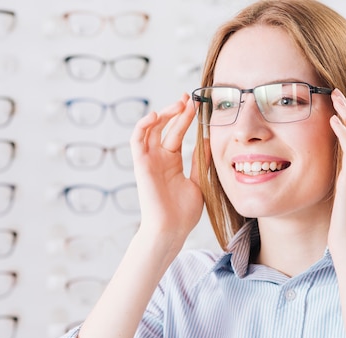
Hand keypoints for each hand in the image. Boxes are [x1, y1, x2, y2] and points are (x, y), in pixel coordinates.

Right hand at [130, 93, 206, 243]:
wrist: (171, 230)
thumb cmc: (183, 213)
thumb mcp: (199, 181)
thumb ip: (200, 161)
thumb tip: (208, 141)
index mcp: (172, 162)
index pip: (178, 133)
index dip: (186, 118)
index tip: (198, 104)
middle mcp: (159, 158)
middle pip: (166, 127)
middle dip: (177, 111)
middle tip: (190, 99)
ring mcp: (149, 160)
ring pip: (151, 129)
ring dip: (163, 114)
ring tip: (178, 105)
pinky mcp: (140, 165)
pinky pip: (136, 140)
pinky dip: (143, 125)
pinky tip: (155, 115)